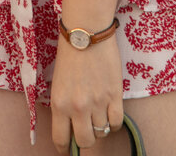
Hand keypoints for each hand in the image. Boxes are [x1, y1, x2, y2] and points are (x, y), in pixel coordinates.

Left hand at [50, 34, 123, 152]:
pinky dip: (113, 122)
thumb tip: (70, 126)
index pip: (61, 139)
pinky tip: (109, 112)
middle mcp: (77, 107)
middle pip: (85, 142)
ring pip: (101, 132)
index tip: (68, 147)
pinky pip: (116, 123)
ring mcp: (97, 102)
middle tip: (86, 128)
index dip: (65, 148)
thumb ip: (63, 105)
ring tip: (98, 112)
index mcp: (59, 103)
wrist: (86, 32)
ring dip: (100, 126)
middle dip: (85, 138)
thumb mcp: (58, 82)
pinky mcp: (114, 96)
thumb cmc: (69, 53)